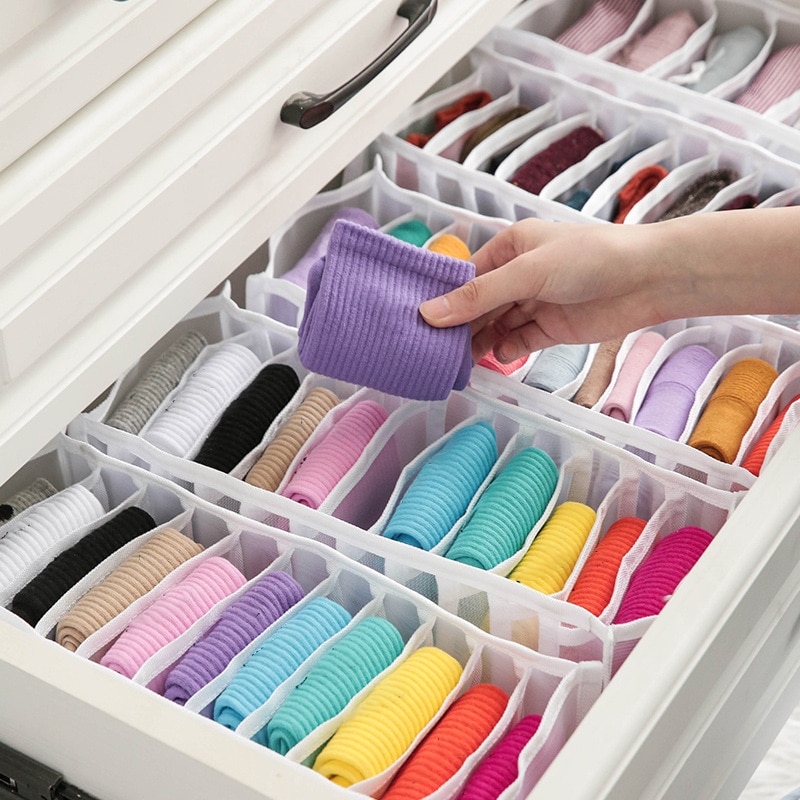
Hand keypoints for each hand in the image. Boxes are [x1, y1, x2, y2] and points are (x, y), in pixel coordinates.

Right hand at [419, 218, 670, 363]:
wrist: (649, 279)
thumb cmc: (591, 258)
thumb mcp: (527, 272)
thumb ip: (479, 296)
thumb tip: (429, 314)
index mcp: (510, 248)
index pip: (466, 276)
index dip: (443, 298)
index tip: (417, 319)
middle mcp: (518, 275)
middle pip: (477, 304)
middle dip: (458, 325)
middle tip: (432, 347)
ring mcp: (534, 303)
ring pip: (494, 326)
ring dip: (478, 342)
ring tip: (456, 361)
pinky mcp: (549, 329)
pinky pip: (516, 343)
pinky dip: (504, 352)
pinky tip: (496, 358)